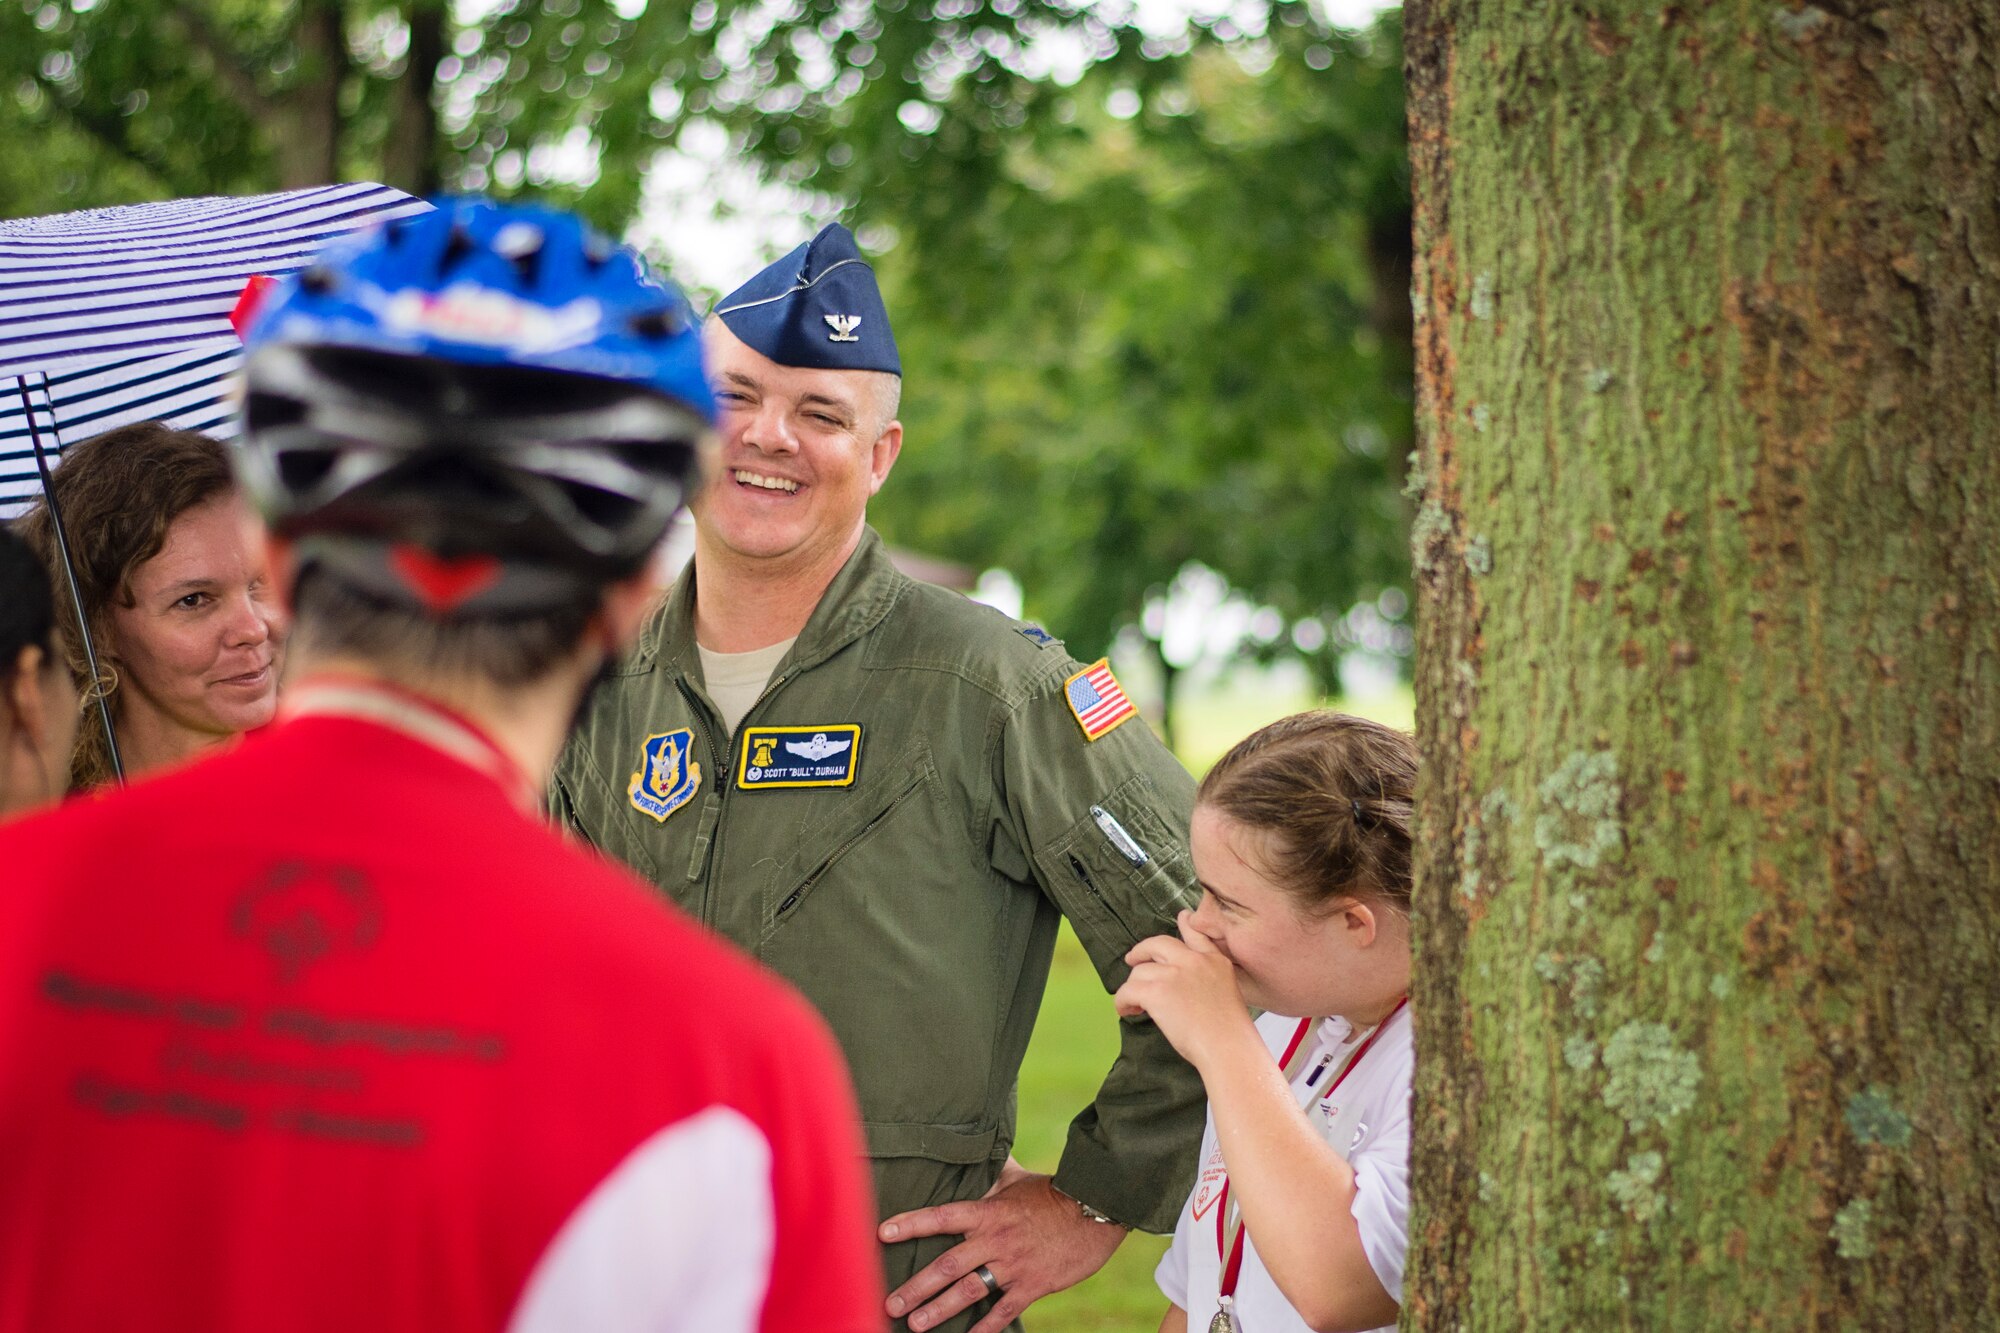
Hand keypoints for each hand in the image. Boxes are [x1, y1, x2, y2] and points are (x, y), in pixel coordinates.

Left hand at [879, 1169, 1125, 1332]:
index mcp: (989, 1211)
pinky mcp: (1033, 1286)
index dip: (911, 1223)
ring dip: (939, 1310)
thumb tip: (973, 1149)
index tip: (883, 1232)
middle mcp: (995, 1239)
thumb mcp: (1018, 1179)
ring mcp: (1013, 1265)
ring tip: (915, 1325)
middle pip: (947, 1264)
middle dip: (916, 1286)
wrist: (1096, 1212)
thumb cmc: (1053, 1193)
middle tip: (891, 1303)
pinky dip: (985, 1329)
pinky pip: (1004, 1312)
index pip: (942, 1216)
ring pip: (969, 1291)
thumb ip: (991, 1174)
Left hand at [1113, 910, 1255, 1070]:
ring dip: (1133, 986)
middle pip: (1158, 943)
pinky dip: (1122, 1001)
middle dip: (1141, 951)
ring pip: (1140, 971)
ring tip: (1133, 1003)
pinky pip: (1127, 990)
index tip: (1182, 917)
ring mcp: (1174, 974)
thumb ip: (1207, 982)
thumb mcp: (1228, 994)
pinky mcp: (1157, 991)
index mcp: (1215, 962)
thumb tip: (1181, 989)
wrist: (1228, 1048)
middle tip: (1132, 960)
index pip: (1196, 933)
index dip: (1186, 923)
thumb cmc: (1229, 1034)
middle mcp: (1194, 961)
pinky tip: (1126, 1011)